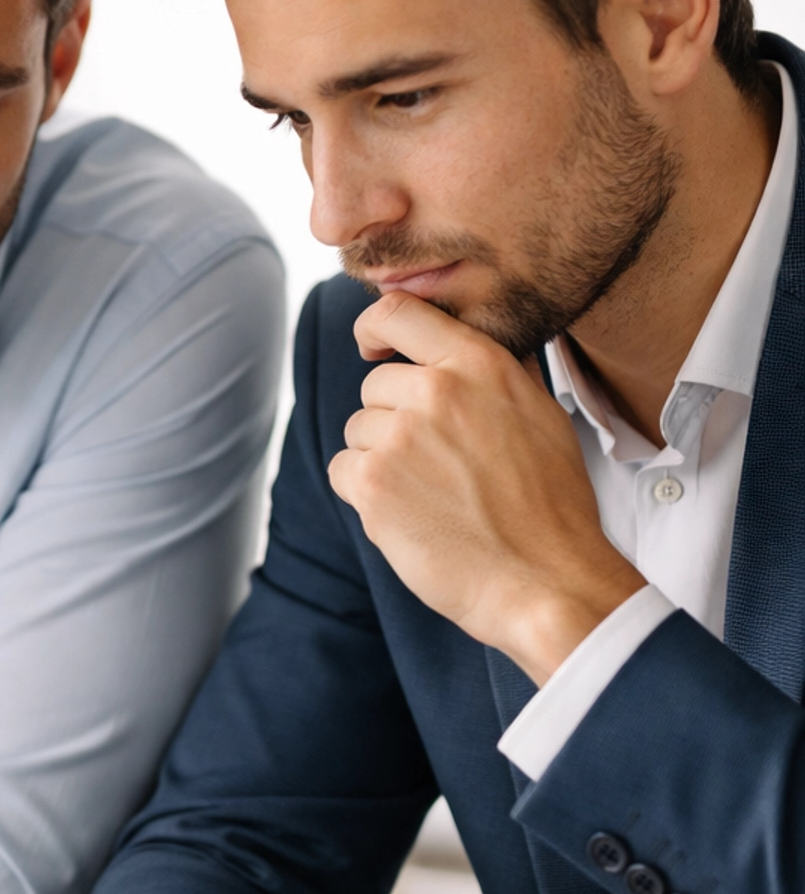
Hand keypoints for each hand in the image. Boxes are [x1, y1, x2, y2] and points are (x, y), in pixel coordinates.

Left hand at [327, 292, 644, 684]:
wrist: (547, 581)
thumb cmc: (551, 507)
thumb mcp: (542, 416)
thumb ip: (500, 373)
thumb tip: (471, 346)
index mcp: (479, 365)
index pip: (399, 313)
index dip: (375, 328)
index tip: (372, 347)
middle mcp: (436, 391)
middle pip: (375, 385)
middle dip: (393, 420)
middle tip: (436, 464)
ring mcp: (399, 436)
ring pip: (358, 430)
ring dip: (380, 459)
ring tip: (431, 494)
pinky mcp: (372, 483)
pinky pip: (343, 469)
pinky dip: (364, 493)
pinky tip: (409, 514)